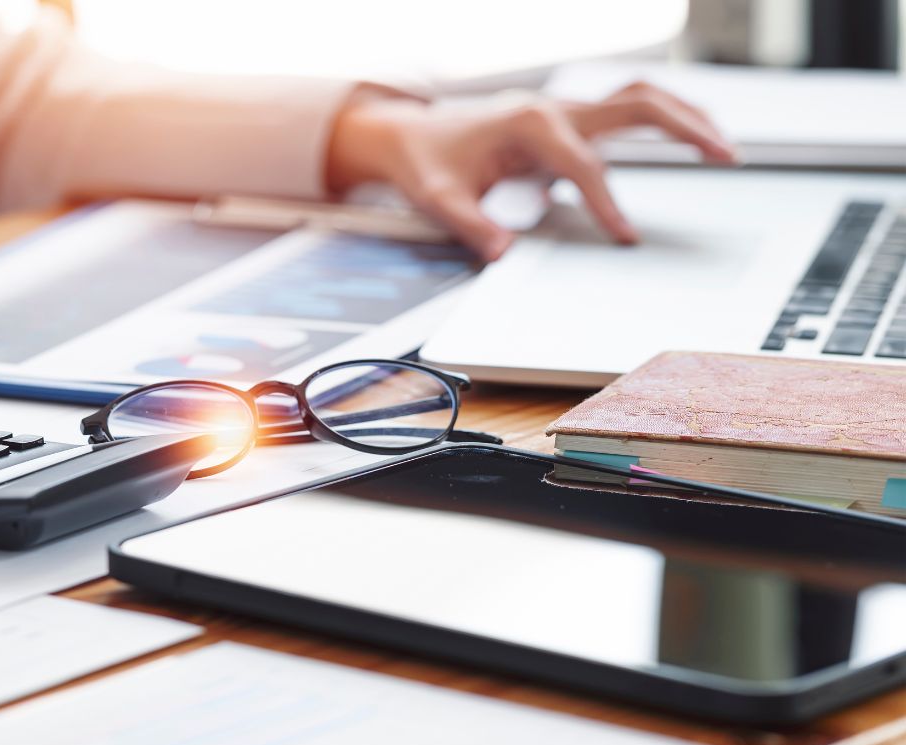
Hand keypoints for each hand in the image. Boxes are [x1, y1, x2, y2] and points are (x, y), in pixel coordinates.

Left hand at [325, 82, 739, 259]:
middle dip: (683, 128)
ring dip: (684, 115)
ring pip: (638, 98)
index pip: (584, 164)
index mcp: (527, 123)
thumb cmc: (425, 162)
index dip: (608, 201)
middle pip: (635, 105)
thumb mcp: (438, 199)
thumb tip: (503, 254)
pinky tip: (690, 138)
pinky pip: (625, 111)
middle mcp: (553, 107)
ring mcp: (563, 109)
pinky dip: (663, 119)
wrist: (409, 134)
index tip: (626, 237)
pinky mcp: (567, 119)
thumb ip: (472, 225)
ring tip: (724, 146)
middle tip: (727, 156)